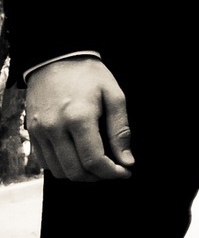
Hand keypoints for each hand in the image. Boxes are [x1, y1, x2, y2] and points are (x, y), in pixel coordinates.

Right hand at [25, 57, 133, 180]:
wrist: (56, 60)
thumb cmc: (89, 76)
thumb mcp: (114, 96)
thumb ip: (120, 131)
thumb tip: (126, 161)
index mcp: (78, 117)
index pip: (94, 160)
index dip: (112, 173)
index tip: (125, 172)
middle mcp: (54, 127)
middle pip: (75, 171)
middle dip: (98, 177)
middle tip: (113, 170)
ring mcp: (40, 131)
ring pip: (59, 171)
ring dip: (81, 175)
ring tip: (98, 165)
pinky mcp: (32, 132)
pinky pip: (46, 162)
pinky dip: (63, 167)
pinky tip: (79, 157)